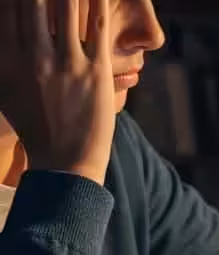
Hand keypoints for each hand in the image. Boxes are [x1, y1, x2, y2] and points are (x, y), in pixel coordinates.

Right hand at [0, 0, 114, 183]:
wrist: (65, 162)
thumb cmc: (36, 123)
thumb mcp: (5, 87)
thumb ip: (4, 54)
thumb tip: (7, 27)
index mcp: (6, 59)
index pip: (7, 8)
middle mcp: (31, 57)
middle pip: (33, 1)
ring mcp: (64, 63)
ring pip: (65, 6)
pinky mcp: (95, 72)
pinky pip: (97, 26)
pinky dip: (97, 1)